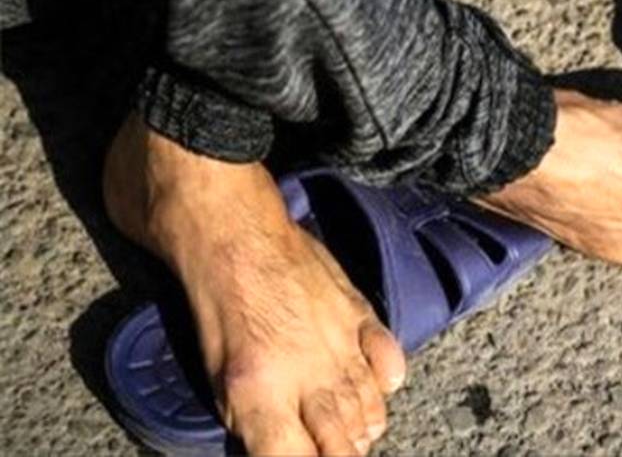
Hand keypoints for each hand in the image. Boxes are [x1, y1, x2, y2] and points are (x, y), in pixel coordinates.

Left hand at [104, 115, 405, 455]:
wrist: (223, 219)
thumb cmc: (201, 288)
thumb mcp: (209, 365)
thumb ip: (248, 411)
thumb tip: (273, 440)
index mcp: (262, 392)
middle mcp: (311, 372)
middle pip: (343, 442)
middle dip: (340, 455)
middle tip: (331, 451)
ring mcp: (340, 338)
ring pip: (370, 405)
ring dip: (363, 425)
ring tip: (354, 433)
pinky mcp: (356, 306)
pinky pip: (386, 353)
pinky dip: (388, 375)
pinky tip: (383, 384)